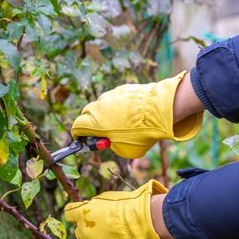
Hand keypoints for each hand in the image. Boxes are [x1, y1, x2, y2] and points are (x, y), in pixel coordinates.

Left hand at [64, 180, 178, 238]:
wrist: (141, 221)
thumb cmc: (128, 204)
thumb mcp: (107, 198)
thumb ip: (95, 205)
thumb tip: (93, 207)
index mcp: (82, 213)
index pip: (69, 213)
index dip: (74, 214)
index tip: (79, 214)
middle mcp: (84, 230)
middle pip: (79, 232)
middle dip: (87, 230)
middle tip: (100, 228)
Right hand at [71, 72, 203, 158]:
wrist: (161, 111)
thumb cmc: (141, 134)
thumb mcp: (124, 150)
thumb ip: (112, 145)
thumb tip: (112, 139)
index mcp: (95, 122)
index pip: (77, 127)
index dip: (79, 135)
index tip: (84, 140)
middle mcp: (100, 106)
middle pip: (87, 113)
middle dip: (91, 123)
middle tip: (103, 133)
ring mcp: (112, 95)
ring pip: (102, 104)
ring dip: (106, 113)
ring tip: (123, 124)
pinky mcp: (125, 88)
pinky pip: (117, 98)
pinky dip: (120, 106)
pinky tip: (133, 114)